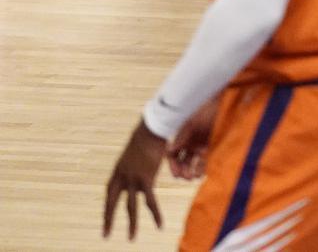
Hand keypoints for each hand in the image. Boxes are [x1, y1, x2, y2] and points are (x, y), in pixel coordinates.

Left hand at [103, 120, 165, 239]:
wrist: (150, 130)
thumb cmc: (146, 136)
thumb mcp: (135, 151)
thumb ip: (135, 161)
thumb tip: (141, 161)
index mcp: (117, 171)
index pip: (109, 193)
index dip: (108, 206)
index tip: (106, 217)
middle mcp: (122, 177)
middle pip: (112, 203)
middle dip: (108, 219)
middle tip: (105, 235)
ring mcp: (133, 179)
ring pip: (131, 207)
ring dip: (132, 224)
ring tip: (131, 238)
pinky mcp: (146, 180)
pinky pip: (150, 201)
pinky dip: (156, 214)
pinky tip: (160, 225)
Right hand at [167, 97, 218, 179]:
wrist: (220, 103)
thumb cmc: (204, 110)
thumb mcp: (191, 124)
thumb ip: (181, 137)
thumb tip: (168, 151)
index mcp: (182, 137)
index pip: (173, 155)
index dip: (173, 165)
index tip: (176, 174)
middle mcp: (190, 143)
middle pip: (183, 161)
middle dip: (183, 170)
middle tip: (186, 177)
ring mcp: (201, 144)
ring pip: (194, 162)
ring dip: (193, 170)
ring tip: (194, 176)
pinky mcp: (212, 145)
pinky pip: (206, 158)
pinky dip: (204, 165)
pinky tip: (203, 171)